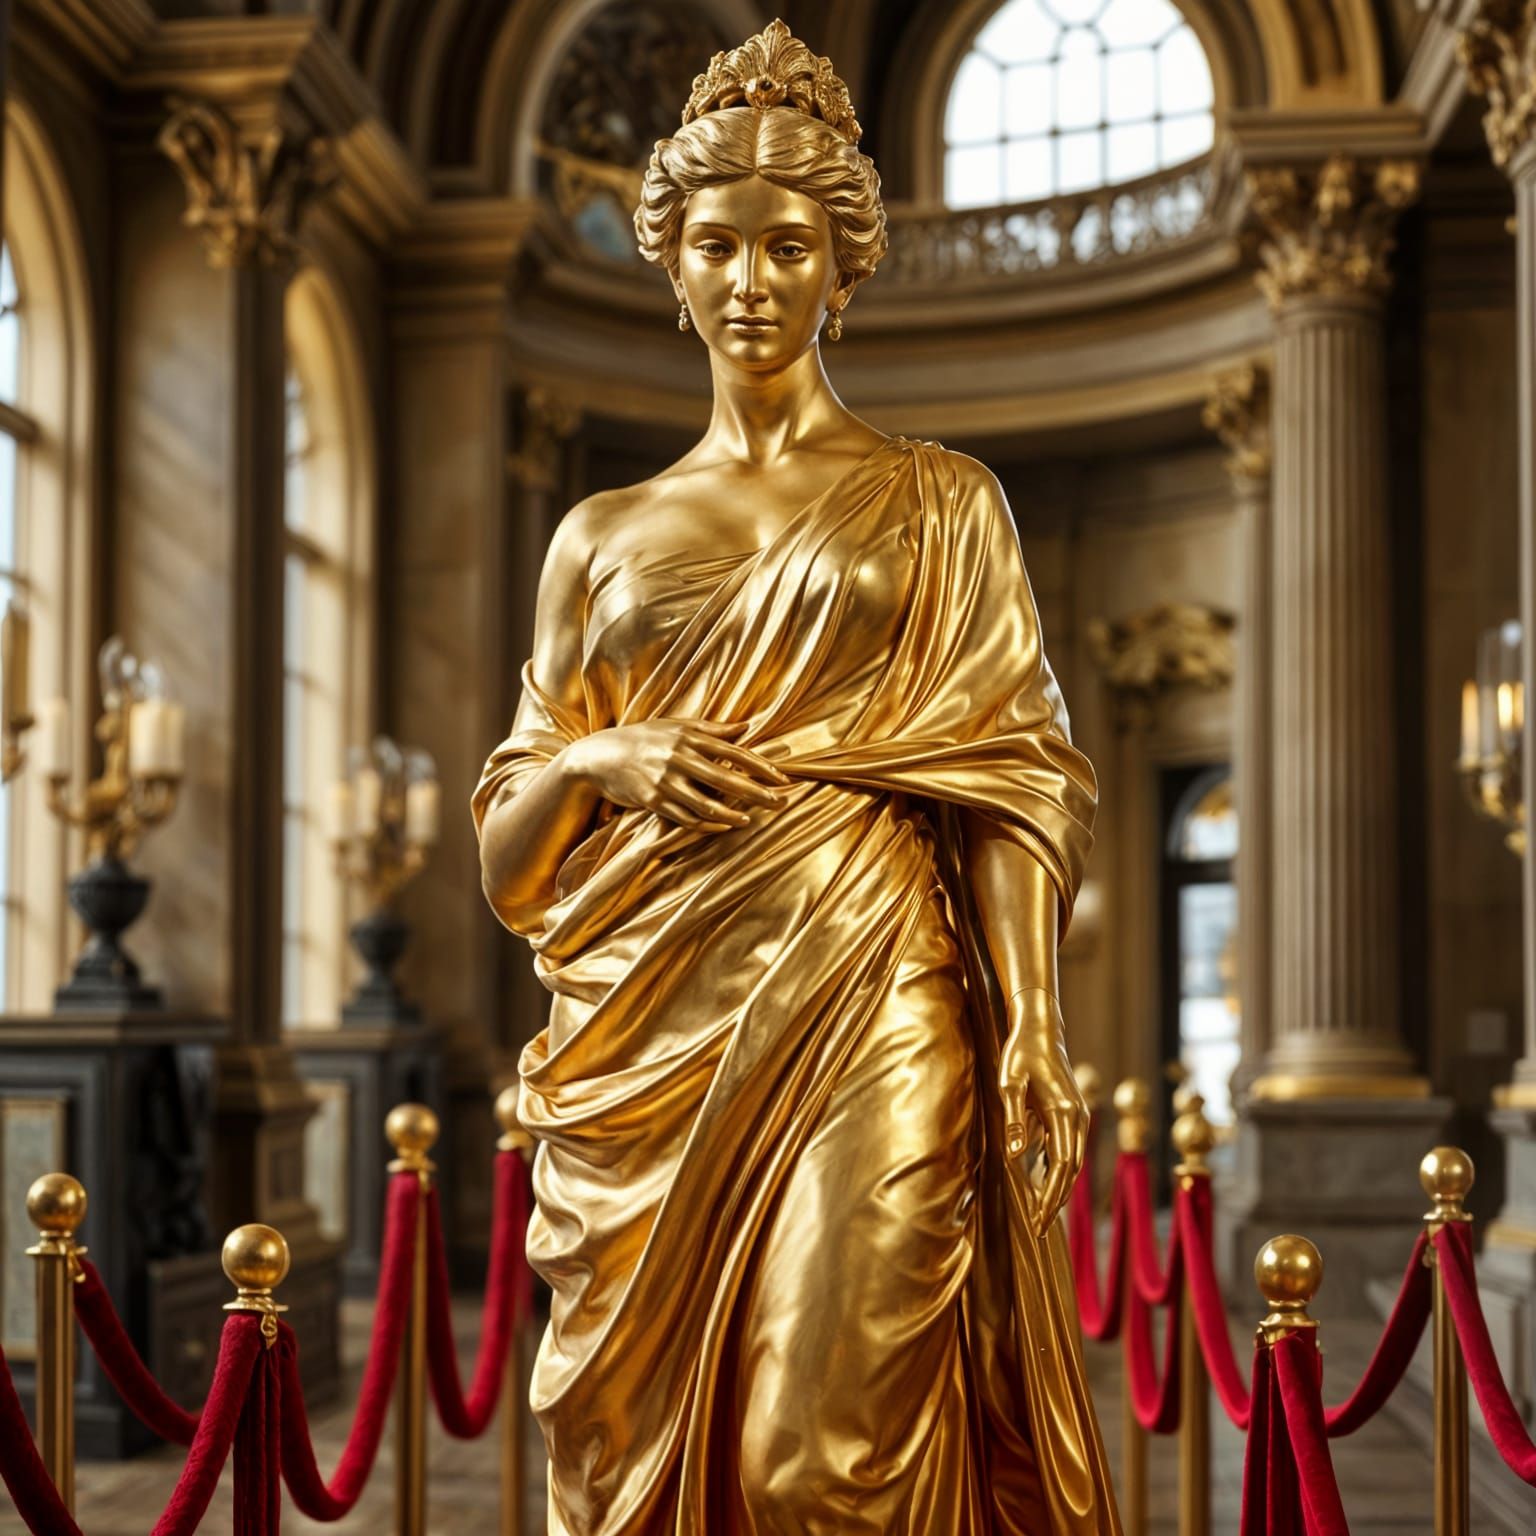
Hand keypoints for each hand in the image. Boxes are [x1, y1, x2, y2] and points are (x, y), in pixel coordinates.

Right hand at [563, 719, 788, 831]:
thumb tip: (746, 727)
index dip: (760, 766)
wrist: (598, 755)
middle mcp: (679, 757)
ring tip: (751, 819)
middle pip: (726, 777)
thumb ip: (711, 729)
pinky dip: (706, 823)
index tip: (782, 777)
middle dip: (756, 791)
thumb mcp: (675, 726)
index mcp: (688, 736)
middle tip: (781, 801)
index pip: (733, 752)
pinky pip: (685, 817)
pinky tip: (724, 826)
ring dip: (732, 813)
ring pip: (706, 802)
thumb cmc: (642, 738)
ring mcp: (665, 780)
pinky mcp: (652, 800)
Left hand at [998, 990, 1087, 1237]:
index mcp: (1066, 1113)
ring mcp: (1079, 1117)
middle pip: (1071, 1170)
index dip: (1052, 1196)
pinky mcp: (1072, 1115)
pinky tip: (1041, 1188)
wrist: (1040, 1029)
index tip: (1039, 1220)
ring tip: (1040, 1216)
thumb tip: (1014, 1156)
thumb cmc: (1020, 1054)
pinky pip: (1067, 1152)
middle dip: (1056, 1201)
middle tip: (1038, 1230)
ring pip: (1072, 1163)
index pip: (1063, 1166)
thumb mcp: (1009, 1083)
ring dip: (1058, 1190)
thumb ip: (1013, 1119)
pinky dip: (1057, 1173)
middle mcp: (1079, 1118)